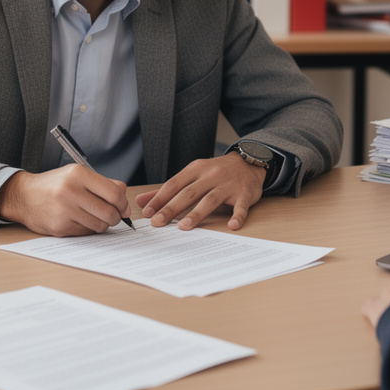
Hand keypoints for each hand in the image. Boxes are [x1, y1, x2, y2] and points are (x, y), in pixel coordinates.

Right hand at [0, 164, 130, 236]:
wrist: (24, 197)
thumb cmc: (55, 185)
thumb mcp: (77, 175)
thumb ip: (104, 184)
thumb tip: (125, 202)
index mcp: (78, 174)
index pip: (114, 193)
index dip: (123, 203)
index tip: (123, 208)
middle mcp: (71, 191)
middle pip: (109, 212)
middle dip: (116, 217)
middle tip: (112, 216)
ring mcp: (64, 210)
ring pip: (100, 225)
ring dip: (102, 224)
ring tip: (94, 217)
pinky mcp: (60, 227)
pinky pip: (86, 232)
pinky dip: (88, 228)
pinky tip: (79, 220)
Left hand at [135, 152, 264, 230]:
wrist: (249, 162)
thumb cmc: (216, 171)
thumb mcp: (193, 174)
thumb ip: (168, 189)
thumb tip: (141, 200)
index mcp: (196, 169)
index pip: (174, 184)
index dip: (160, 198)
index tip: (148, 212)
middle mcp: (211, 175)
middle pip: (189, 193)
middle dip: (172, 208)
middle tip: (158, 222)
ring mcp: (228, 185)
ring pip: (210, 199)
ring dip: (197, 213)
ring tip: (184, 227)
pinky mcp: (244, 194)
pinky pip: (240, 206)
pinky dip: (237, 216)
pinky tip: (232, 226)